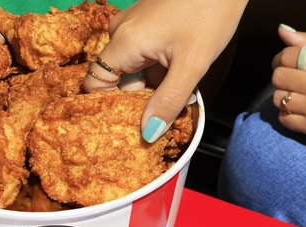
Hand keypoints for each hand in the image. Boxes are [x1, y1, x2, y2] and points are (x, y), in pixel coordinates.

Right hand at [83, 0, 246, 141]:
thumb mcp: (192, 65)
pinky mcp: (147, 23)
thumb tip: (147, 134)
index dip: (109, 106)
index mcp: (123, 42)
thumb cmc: (210, 13)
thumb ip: (168, 100)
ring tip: (178, 93)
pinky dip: (158, 70)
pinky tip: (179, 75)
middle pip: (116, 79)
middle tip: (163, 114)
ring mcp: (133, 26)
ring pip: (133, 69)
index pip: (94, 83)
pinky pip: (143, 55)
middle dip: (138, 99)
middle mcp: (121, 32)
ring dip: (152, 85)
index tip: (129, 123)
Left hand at [271, 25, 305, 146]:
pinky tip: (301, 111)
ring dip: (284, 97)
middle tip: (293, 80)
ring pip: (278, 99)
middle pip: (278, 77)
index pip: (287, 56)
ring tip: (299, 96)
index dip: (282, 59)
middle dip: (282, 77)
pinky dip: (288, 115)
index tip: (287, 63)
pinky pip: (283, 119)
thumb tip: (282, 31)